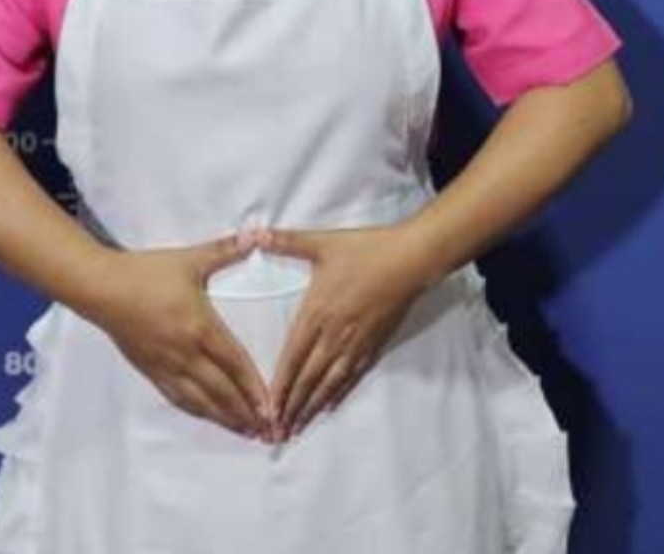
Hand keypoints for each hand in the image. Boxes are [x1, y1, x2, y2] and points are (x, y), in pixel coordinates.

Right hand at [92, 234, 272, 438]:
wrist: (102, 288)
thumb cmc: (147, 272)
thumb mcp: (190, 259)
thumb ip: (225, 249)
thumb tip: (256, 234)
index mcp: (200, 327)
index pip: (234, 363)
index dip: (254, 388)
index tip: (272, 407)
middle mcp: (185, 353)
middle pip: (221, 391)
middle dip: (245, 413)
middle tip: (268, 432)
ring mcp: (166, 366)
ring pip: (200, 401)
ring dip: (224, 418)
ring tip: (245, 432)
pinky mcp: (150, 370)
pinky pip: (177, 397)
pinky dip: (198, 411)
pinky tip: (208, 416)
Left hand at [258, 224, 430, 438]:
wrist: (410, 259)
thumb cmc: (365, 250)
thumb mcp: (321, 242)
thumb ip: (286, 241)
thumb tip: (253, 233)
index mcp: (317, 311)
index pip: (293, 356)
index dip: (280, 385)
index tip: (267, 408)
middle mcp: (335, 333)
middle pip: (309, 377)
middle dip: (292, 406)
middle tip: (277, 431)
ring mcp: (356, 341)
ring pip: (330, 381)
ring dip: (313, 406)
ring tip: (298, 427)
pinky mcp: (374, 342)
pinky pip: (353, 374)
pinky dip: (339, 393)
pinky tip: (331, 405)